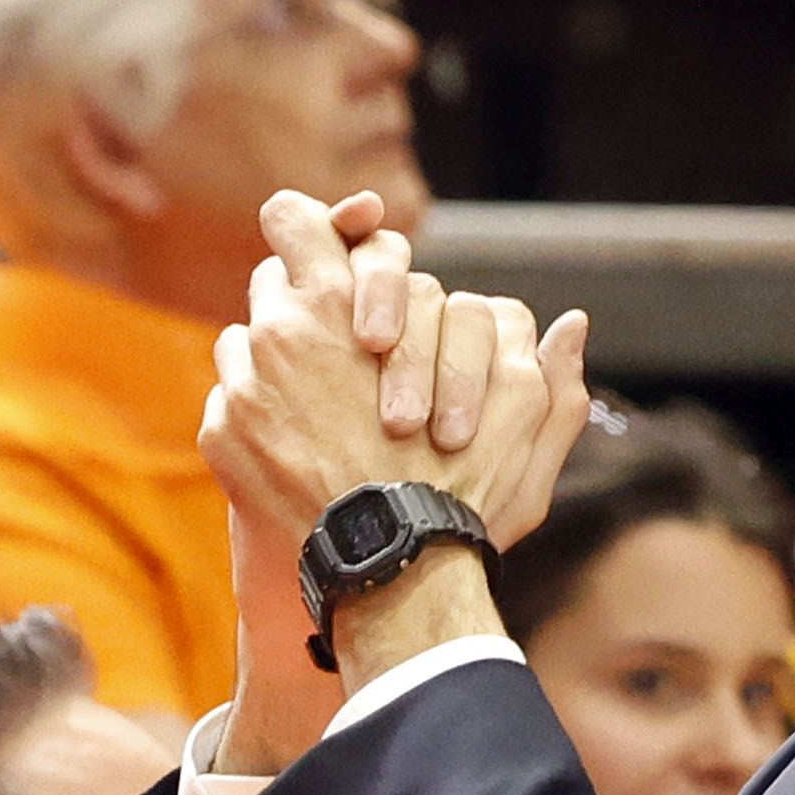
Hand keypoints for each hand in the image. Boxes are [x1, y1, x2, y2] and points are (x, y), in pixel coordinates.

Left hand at [198, 191, 597, 578]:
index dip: (309, 223)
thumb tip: (571, 324)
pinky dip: (258, 416)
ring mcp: (244, 386)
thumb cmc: (457, 500)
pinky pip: (230, 401)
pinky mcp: (222, 436)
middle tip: (345, 345)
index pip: (296, 221)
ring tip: (324, 408)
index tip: (330, 235)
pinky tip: (301, 448)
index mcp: (340, 303)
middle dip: (305, 306)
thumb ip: (546, 376)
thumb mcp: (519, 430)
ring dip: (277, 362)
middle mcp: (279, 332)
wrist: (387, 573)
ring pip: (247, 342)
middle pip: (273, 284)